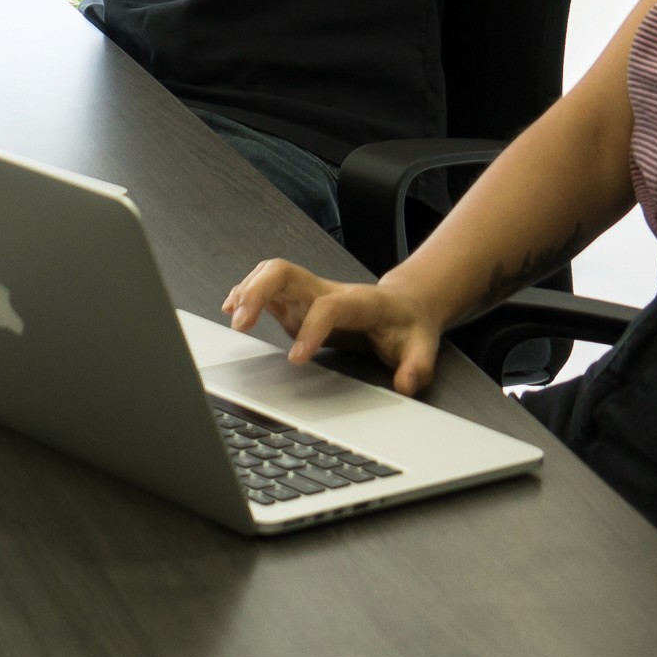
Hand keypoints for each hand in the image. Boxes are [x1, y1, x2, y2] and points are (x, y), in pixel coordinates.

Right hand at [223, 260, 449, 395]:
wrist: (404, 306)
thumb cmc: (409, 327)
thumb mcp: (424, 348)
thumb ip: (418, 366)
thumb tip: (405, 383)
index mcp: (359, 302)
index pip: (328, 307)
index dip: (310, 329)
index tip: (297, 357)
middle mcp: (328, 290)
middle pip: (285, 272)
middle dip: (258, 291)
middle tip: (241, 322)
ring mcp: (309, 292)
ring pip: (270, 274)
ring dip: (247, 290)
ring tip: (234, 318)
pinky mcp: (297, 301)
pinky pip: (265, 286)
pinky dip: (245, 293)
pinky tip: (232, 309)